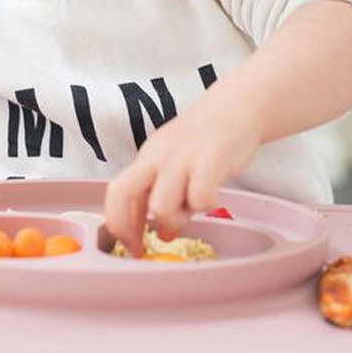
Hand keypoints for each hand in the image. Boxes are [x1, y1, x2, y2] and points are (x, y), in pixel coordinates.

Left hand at [103, 88, 263, 256]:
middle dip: (127, 226)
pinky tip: (211, 195)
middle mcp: (157, 156)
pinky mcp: (211, 159)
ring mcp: (182, 157)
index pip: (116, 192)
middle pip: (122, 192)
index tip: (131, 247)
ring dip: (174, 221)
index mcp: (146, 158)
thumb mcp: (172, 162)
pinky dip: (205, 206)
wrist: (236, 106)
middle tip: (144, 245)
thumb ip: (159, 192)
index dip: (118, 224)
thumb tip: (155, 232)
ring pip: (160, 205)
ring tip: (190, 211)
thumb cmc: (204, 141)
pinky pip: (200, 197)